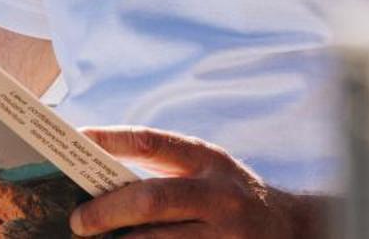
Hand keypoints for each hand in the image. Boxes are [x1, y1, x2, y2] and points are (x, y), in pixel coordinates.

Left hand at [67, 127, 324, 237]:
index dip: (111, 139)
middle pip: (153, 200)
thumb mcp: (206, 168)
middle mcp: (219, 196)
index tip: (77, 139)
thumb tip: (98, 171)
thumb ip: (163, 169)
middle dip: (108, 211)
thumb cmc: (230, 194)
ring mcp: (225, 235)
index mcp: (207, 160)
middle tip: (78, 222)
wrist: (291, 229)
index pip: (152, 143)